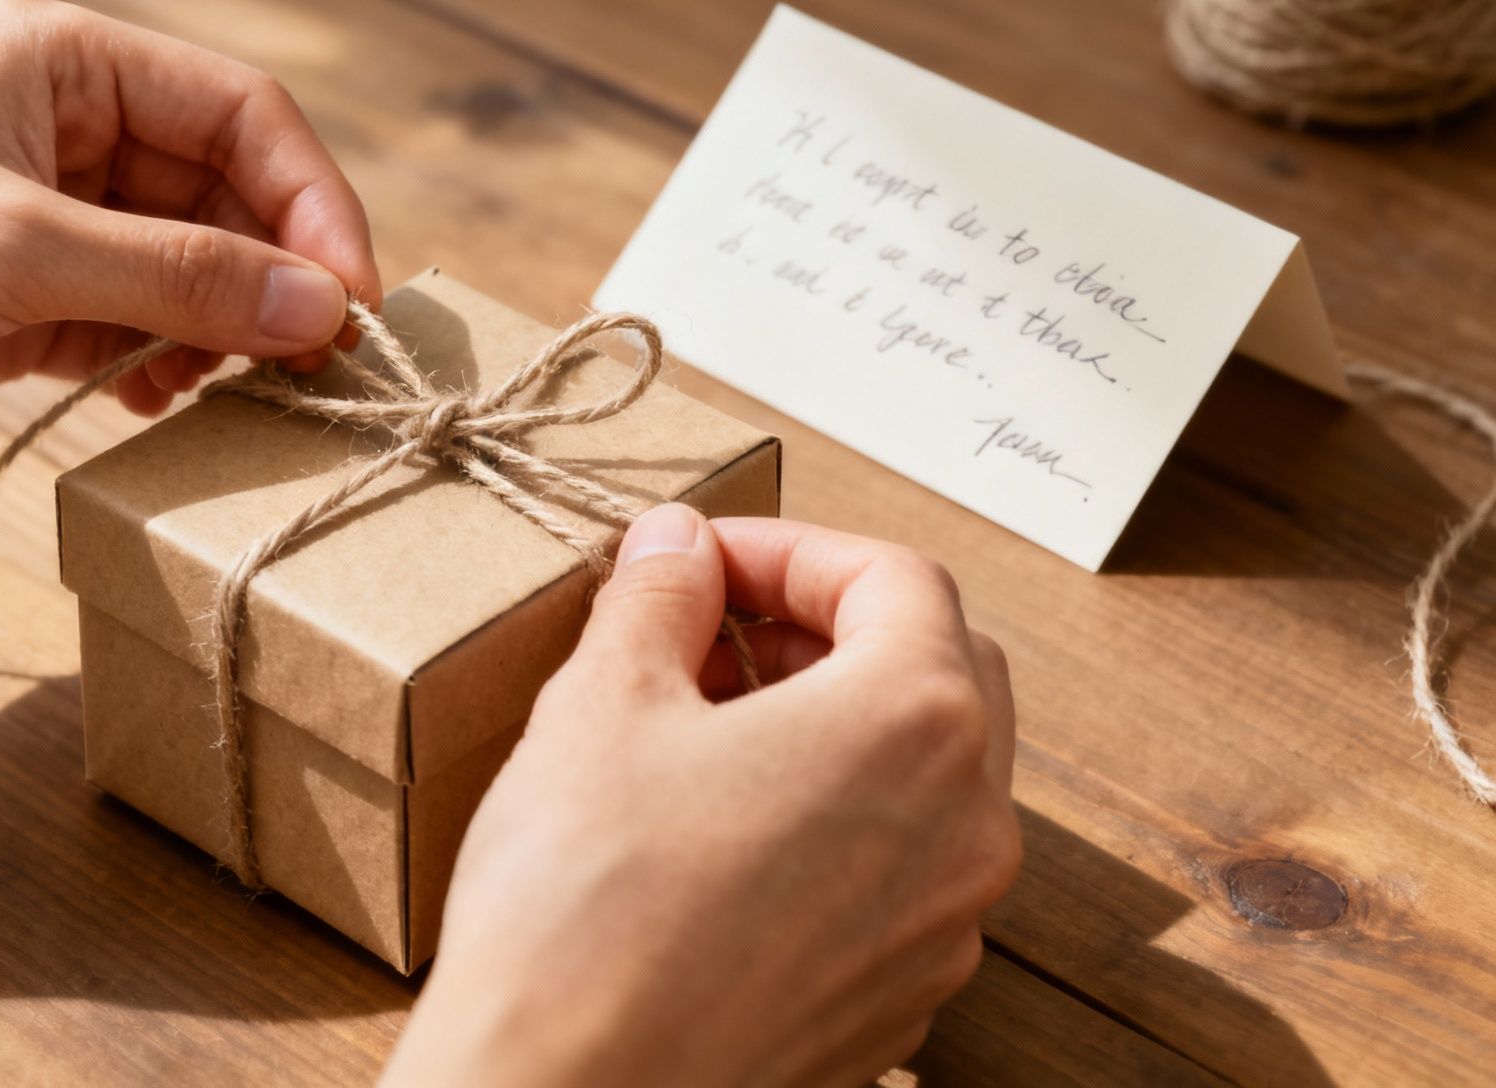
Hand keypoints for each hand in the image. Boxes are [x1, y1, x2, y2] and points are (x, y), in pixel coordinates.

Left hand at [0, 0, 375, 559]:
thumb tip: (327, 309)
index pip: (241, 113)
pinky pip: (133, 321)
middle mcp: (64, 125)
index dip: (313, 201)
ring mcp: (44, 215)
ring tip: (242, 389)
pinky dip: (163, 361)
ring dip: (225, 327)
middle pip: (224, 192)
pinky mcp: (20, 297)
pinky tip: (164, 400)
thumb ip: (182, 278)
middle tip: (320, 364)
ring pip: (186, 265)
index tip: (355, 298)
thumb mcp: (21, 250)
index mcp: (64, 59)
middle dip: (275, 275)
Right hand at [384, 506, 1019, 1087]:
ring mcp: (944, 931)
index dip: (792, 549)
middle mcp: (967, 830)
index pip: (895, 579)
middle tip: (717, 628)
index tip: (707, 559)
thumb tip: (678, 547)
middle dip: (827, 630)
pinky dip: (836, 824)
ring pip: (926, 781)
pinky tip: (724, 835)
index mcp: (914, 725)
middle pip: (937, 672)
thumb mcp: (602, 703)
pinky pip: (898, 876)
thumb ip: (658, 597)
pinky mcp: (899, 1003)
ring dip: (833, 727)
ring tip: (707, 730)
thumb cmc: (583, 908)